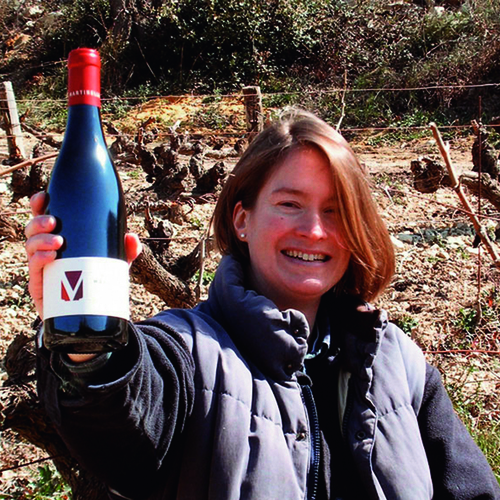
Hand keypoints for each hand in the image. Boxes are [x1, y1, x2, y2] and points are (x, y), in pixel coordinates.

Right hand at [25, 192, 142, 318]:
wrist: (87, 315)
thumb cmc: (95, 282)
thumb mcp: (113, 264)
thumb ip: (125, 252)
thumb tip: (132, 238)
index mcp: (59, 238)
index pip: (45, 217)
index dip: (40, 205)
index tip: (44, 197)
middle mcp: (46, 250)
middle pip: (32, 229)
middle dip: (39, 221)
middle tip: (54, 222)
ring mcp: (41, 268)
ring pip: (31, 247)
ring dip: (40, 240)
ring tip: (57, 242)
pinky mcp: (40, 286)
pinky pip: (33, 270)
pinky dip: (40, 260)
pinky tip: (50, 257)